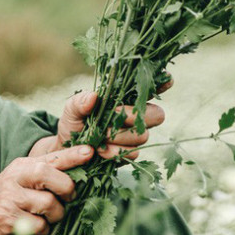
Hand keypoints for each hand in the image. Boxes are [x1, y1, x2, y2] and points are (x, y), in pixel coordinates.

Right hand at [0, 144, 93, 234]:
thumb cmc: (4, 197)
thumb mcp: (19, 178)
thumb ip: (43, 174)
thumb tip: (77, 177)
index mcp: (22, 166)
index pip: (52, 158)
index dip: (73, 155)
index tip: (90, 152)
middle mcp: (16, 178)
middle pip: (54, 179)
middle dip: (67, 191)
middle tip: (66, 199)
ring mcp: (12, 199)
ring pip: (50, 205)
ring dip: (55, 216)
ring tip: (45, 217)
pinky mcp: (9, 220)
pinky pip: (40, 226)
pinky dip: (42, 230)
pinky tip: (32, 228)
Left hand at [30, 89, 166, 162]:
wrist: (68, 150)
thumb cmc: (74, 123)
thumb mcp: (72, 109)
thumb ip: (80, 102)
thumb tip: (93, 96)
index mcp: (125, 98)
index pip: (150, 88)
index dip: (161, 83)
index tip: (166, 80)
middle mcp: (136, 115)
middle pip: (156, 114)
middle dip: (135, 116)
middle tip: (114, 115)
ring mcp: (135, 136)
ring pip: (142, 136)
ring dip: (119, 136)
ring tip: (99, 135)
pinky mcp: (131, 153)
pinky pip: (132, 153)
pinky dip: (114, 152)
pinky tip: (101, 150)